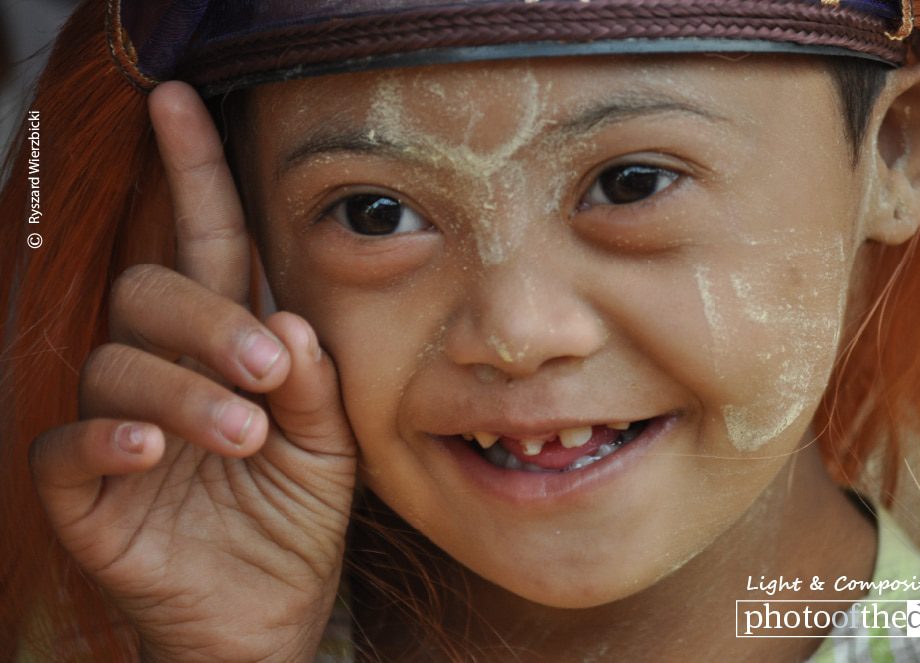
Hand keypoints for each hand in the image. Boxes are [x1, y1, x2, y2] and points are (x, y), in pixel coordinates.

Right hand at [29, 82, 356, 661]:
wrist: (271, 606)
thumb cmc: (298, 513)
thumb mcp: (332, 442)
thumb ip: (315, 378)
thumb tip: (284, 319)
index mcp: (226, 344)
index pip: (205, 244)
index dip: (192, 172)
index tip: (178, 103)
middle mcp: (165, 368)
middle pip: (150, 293)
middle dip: (209, 321)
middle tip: (269, 373)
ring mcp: (117, 423)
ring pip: (116, 362)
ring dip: (184, 389)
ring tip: (246, 434)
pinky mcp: (83, 487)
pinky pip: (67, 442)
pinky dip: (110, 436)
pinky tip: (152, 451)